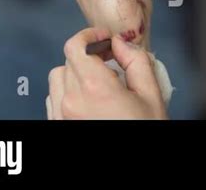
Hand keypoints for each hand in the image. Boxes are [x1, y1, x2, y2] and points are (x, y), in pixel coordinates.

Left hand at [46, 28, 167, 119]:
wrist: (133, 171)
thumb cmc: (145, 130)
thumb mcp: (151, 94)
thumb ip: (136, 60)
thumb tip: (120, 43)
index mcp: (95, 89)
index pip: (76, 46)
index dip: (89, 35)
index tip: (103, 38)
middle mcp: (71, 101)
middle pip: (69, 61)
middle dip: (90, 56)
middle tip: (111, 64)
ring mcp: (61, 116)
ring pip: (58, 79)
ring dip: (75, 73)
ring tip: (98, 84)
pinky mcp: (57, 126)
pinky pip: (54, 98)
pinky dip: (68, 92)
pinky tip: (88, 100)